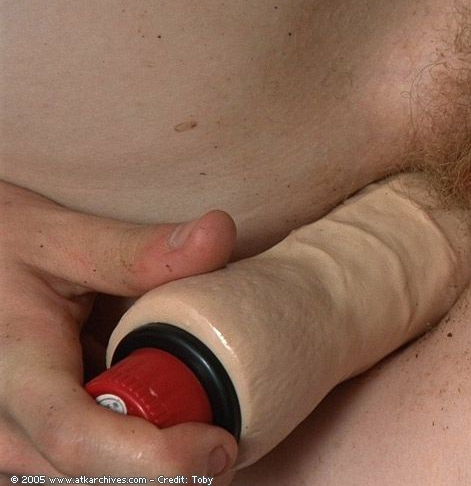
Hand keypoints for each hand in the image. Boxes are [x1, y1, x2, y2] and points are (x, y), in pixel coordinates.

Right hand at [0, 181, 238, 479]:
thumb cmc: (2, 251)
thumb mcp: (63, 239)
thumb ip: (140, 249)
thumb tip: (219, 233)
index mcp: (11, 374)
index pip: (78, 438)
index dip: (156, 457)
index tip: (220, 442)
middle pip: (94, 477)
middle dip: (171, 471)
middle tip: (226, 438)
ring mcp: (6, 451)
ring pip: (90, 483)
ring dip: (151, 467)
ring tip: (193, 427)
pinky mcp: (23, 454)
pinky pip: (83, 475)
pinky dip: (130, 462)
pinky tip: (157, 428)